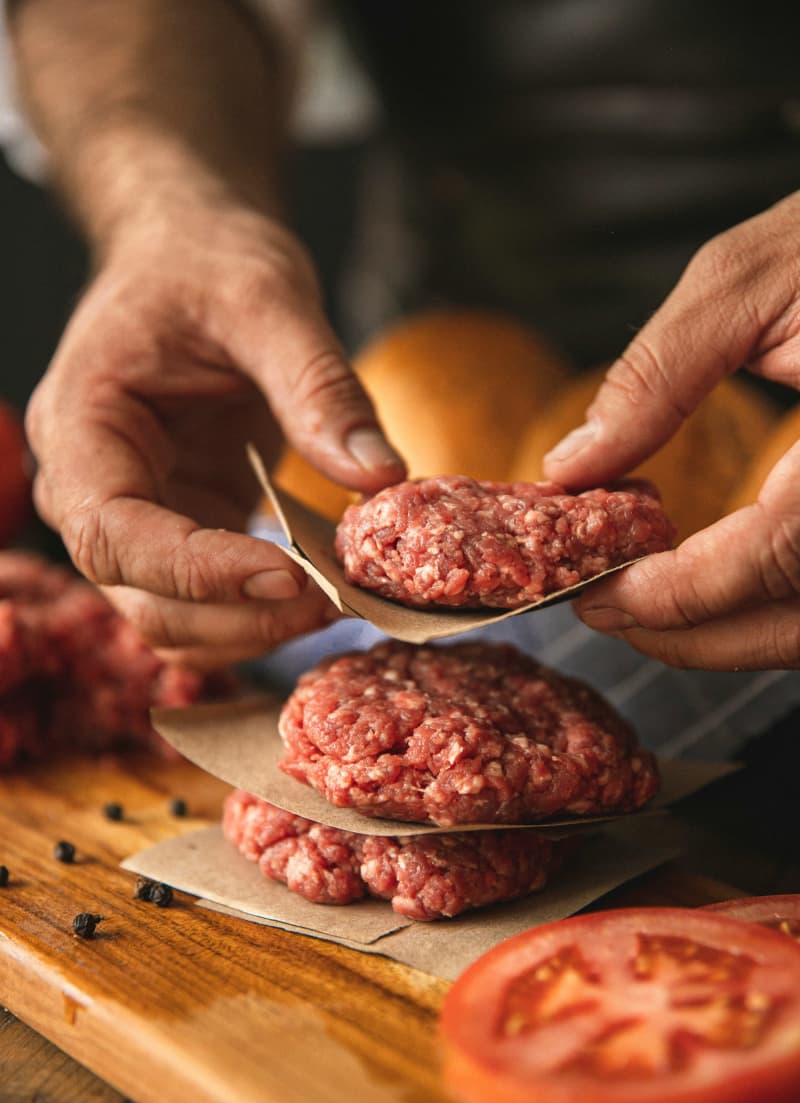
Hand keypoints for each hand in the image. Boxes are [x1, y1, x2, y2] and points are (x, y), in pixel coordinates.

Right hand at [26, 199, 404, 667]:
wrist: (190, 256)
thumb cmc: (207, 261)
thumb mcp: (268, 298)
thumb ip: (320, 387)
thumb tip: (382, 477)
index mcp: (80, 425)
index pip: (115, 533)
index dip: (198, 571)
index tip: (291, 575)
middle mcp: (89, 488)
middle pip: (143, 597)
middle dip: (240, 616)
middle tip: (338, 599)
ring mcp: (136, 519)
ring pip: (176, 620)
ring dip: (256, 628)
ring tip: (341, 598)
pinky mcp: (183, 530)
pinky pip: (213, 602)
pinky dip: (265, 612)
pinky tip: (327, 589)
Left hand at [544, 192, 799, 669]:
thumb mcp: (752, 278)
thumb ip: (658, 376)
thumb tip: (572, 467)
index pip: (777, 558)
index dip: (678, 596)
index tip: (597, 594)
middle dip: (691, 636)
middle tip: (606, 612)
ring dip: (729, 635)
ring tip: (646, 603)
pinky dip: (771, 609)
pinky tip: (717, 583)